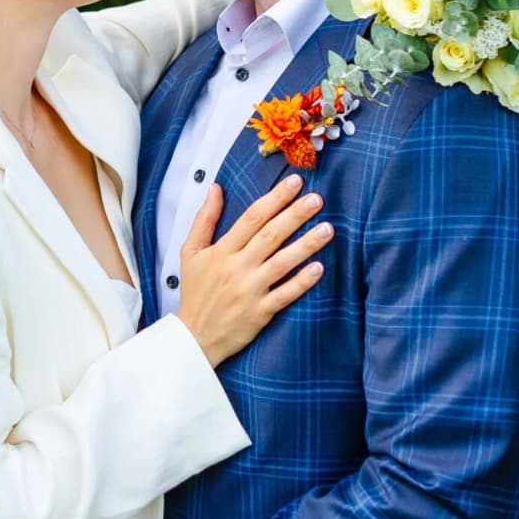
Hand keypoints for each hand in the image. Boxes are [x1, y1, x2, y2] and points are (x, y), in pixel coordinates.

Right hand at [176, 175, 331, 366]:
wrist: (194, 337)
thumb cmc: (195, 292)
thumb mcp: (190, 252)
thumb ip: (204, 219)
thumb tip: (215, 187)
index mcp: (222, 251)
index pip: (251, 218)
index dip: (274, 198)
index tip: (294, 182)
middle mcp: (237, 268)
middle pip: (270, 236)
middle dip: (295, 215)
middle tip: (317, 199)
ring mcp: (249, 290)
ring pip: (281, 263)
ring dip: (306, 245)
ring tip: (327, 229)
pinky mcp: (260, 312)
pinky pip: (284, 294)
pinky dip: (302, 282)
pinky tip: (319, 268)